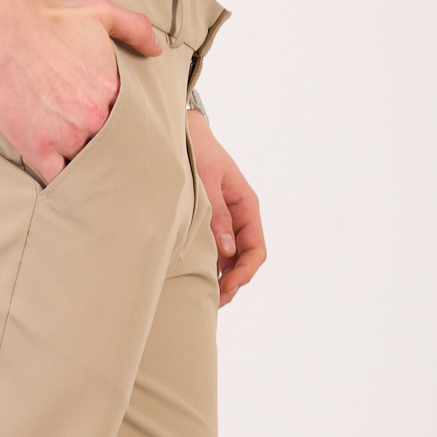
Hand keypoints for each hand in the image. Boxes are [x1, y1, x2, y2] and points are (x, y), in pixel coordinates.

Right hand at [0, 0, 161, 181]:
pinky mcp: (40, 149)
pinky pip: (59, 180)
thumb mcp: (100, 12)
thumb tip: (157, 49)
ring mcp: (68, 137)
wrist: (4, 31)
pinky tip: (65, 185)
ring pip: (86, 166)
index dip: (121, 129)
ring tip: (85, 174)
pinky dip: (63, 184)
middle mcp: (95, 118)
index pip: (128, 123)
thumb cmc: (46, 21)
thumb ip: (135, 28)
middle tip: (99, 154)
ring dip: (86, 169)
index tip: (116, 132)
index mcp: (112, 91)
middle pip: (109, 147)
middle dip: (105, 150)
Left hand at [187, 111, 266, 305]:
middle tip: (215, 301)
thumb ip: (217, 214)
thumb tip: (227, 250)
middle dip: (234, 282)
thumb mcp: (208, 180)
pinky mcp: (210, 226)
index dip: (245, 271)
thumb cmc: (197, 151)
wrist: (181, 134)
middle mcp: (239, 217)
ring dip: (222, 280)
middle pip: (246, 259)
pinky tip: (199, 281)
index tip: (228, 285)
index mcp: (246, 205)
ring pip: (231, 260)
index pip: (256, 248)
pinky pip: (217, 254)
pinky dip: (211, 269)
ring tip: (207, 298)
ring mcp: (225, 223)